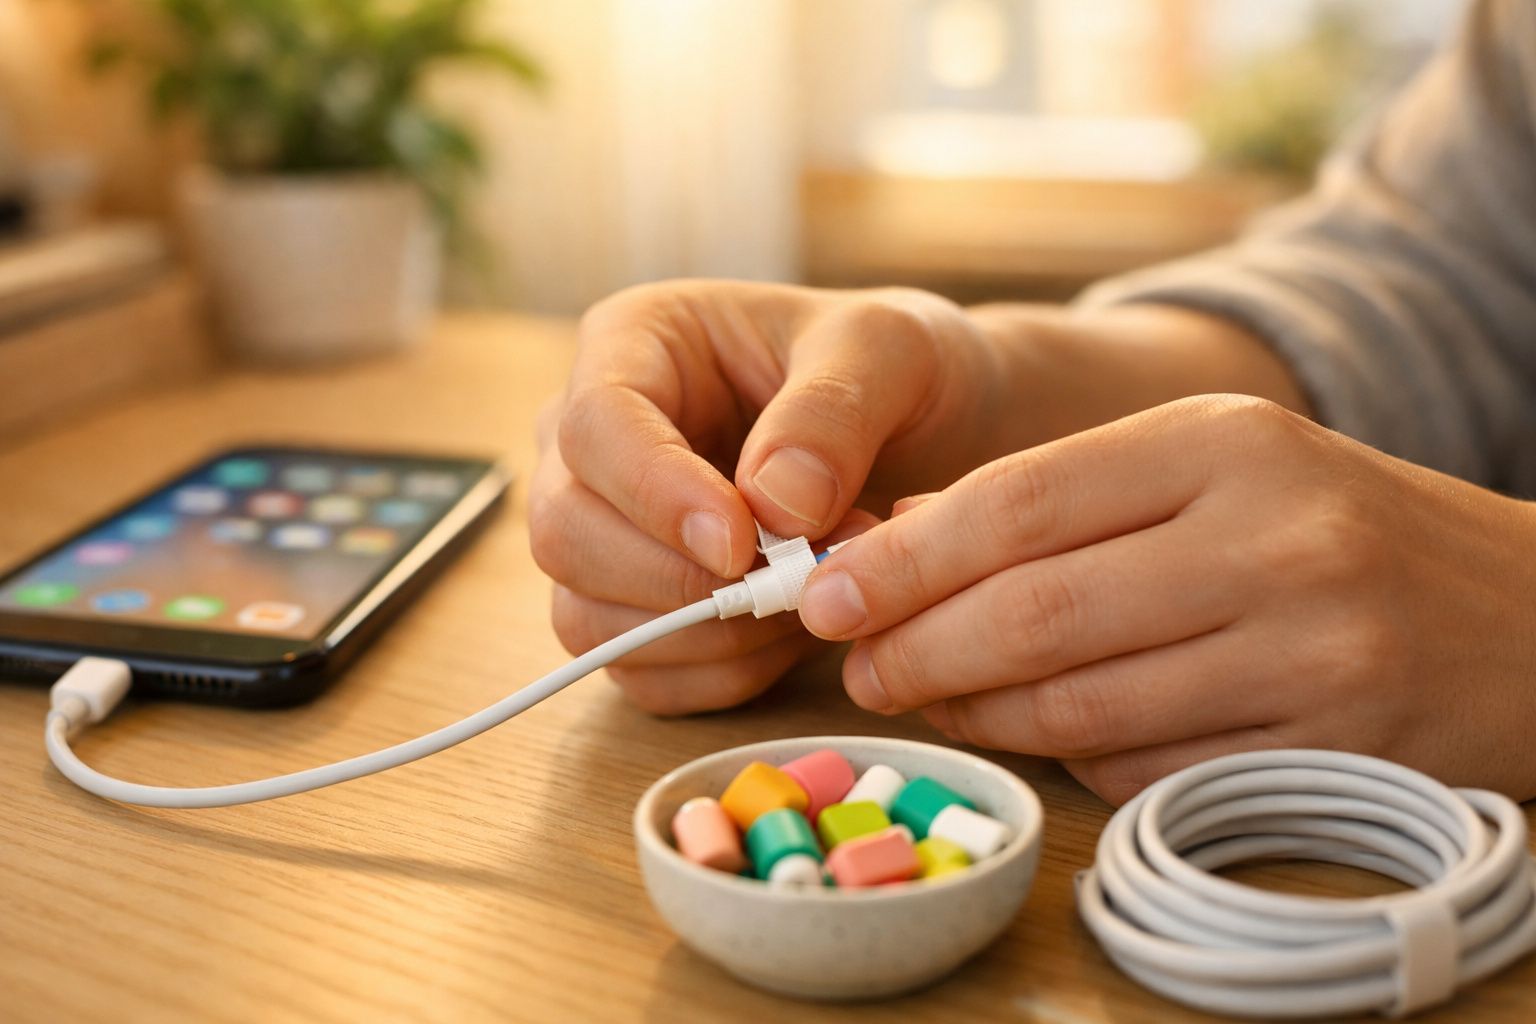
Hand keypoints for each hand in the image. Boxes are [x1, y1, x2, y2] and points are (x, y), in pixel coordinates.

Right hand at [530, 281, 1013, 713]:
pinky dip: (720, 672)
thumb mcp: (889, 351)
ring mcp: (606, 531)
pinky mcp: (635, 607)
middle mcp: (597, 442)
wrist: (928, 428)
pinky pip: (640, 672)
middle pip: (567, 532)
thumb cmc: (891, 368)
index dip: (654, 494)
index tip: (740, 543)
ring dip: (706, 634)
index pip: (595, 425)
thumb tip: (775, 507)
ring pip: (587, 616)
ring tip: (811, 597)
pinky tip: (791, 635)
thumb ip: (833, 414)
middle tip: (798, 579)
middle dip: (679, 579)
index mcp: (636, 343)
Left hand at [798, 394, 1535, 803]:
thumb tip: (899, 538)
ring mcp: (1315, 652)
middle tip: (857, 666)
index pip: (1021, 503)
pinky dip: (1075, 758)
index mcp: (1227, 442)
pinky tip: (1048, 732)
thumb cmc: (1336, 528)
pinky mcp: (1334, 749)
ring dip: (980, 714)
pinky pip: (1149, 771)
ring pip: (1083, 705)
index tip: (822, 593)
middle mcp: (1275, 537)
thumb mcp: (1212, 469)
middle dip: (918, 649)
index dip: (904, 559)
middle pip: (1036, 612)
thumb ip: (1063, 499)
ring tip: (929, 700)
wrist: (1527, 615)